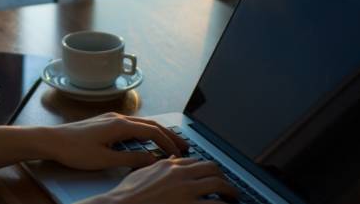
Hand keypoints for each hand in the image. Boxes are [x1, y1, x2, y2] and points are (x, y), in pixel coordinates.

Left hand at [44, 112, 189, 169]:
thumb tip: (152, 159)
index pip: (152, 132)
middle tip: (184, 145)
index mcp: (120, 125)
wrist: (52, 140)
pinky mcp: (104, 122)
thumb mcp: (105, 159)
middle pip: (151, 124)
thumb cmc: (74, 150)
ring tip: (169, 142)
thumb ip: (131, 159)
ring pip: (142, 123)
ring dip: (157, 132)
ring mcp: (111, 118)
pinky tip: (146, 139)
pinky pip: (132, 124)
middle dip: (169, 134)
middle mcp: (118, 118)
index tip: (179, 153)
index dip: (168, 143)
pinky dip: (145, 131)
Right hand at [78, 157, 238, 203]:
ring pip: (219, 185)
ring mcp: (187, 191)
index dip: (207, 169)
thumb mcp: (141, 173)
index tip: (211, 176)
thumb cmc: (126, 195)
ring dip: (230, 191)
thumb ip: (156, 166)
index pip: (196, 161)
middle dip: (223, 177)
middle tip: (227, 187)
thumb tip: (167, 161)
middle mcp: (181, 175)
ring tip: (233, 198)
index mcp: (169, 165)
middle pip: (212, 169)